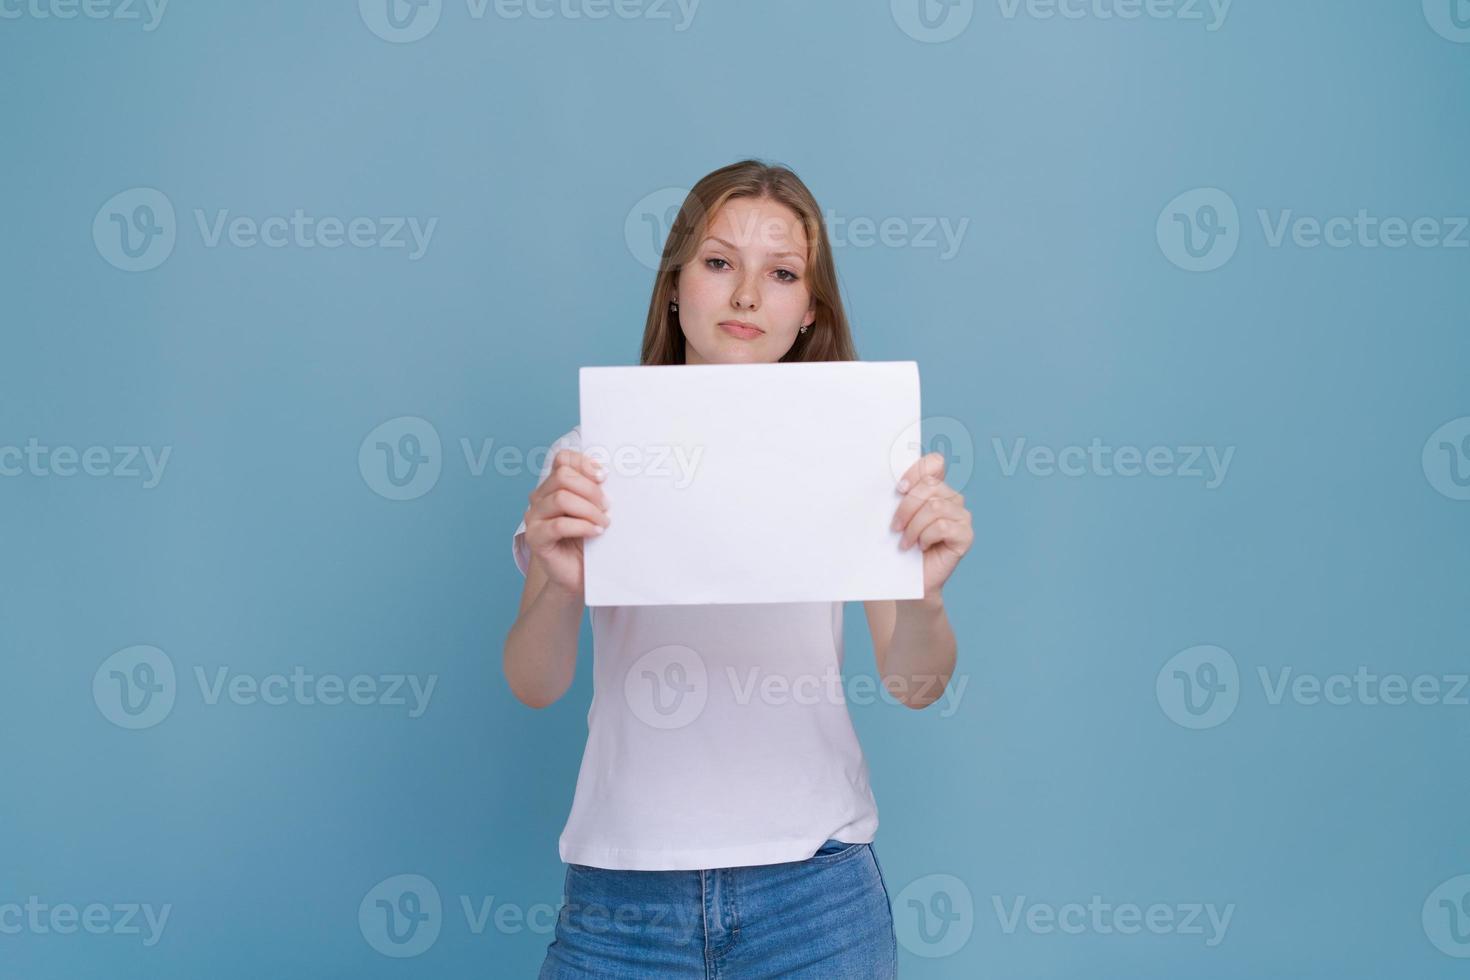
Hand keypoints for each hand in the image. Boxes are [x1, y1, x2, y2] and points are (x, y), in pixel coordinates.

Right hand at [523, 450, 610, 596]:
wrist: (578, 575)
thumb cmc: (588, 541)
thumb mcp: (594, 510)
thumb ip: (595, 491)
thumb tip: (607, 475)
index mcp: (553, 486)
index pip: (563, 459)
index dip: (584, 464)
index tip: (604, 477)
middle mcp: (539, 498)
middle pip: (563, 477)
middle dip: (591, 490)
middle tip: (607, 506)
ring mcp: (534, 518)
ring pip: (561, 499)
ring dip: (588, 510)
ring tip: (603, 523)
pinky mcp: (535, 538)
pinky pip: (559, 525)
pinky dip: (582, 527)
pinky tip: (595, 533)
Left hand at [890, 452, 973, 598]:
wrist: (907, 578)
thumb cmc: (900, 545)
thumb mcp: (896, 516)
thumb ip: (899, 495)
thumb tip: (885, 480)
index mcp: (936, 488)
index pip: (935, 463)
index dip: (916, 471)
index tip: (899, 489)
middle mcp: (952, 499)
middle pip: (930, 486)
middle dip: (906, 507)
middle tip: (895, 527)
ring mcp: (962, 517)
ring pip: (935, 507)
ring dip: (914, 526)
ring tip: (905, 542)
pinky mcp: (966, 535)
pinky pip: (943, 526)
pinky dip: (926, 537)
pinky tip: (921, 547)